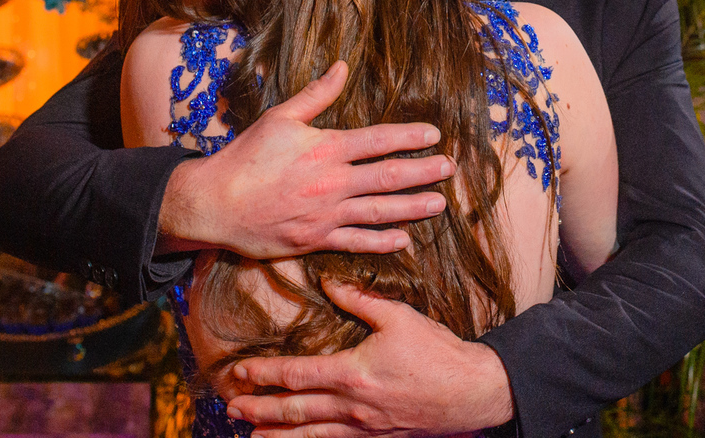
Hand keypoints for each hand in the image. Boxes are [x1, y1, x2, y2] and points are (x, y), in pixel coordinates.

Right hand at [157, 61, 453, 257]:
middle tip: (450, 168)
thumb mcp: (280, 118)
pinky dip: (382, 242)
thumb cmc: (245, 157)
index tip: (434, 134)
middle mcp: (332, 182)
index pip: (378, 140)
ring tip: (440, 203)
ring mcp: (326, 214)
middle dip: (423, 171)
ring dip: (413, 207)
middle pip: (388, 176)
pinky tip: (404, 240)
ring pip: (380, 211)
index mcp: (326, 148)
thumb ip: (317, 95)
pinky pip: (356, 242)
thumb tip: (342, 66)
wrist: (212, 203)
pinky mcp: (315, 240)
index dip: (409, 136)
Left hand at [226, 281, 513, 436]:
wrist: (472, 390)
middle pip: (295, 410)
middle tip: (232, 407)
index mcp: (354, 374)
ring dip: (277, 434)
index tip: (240, 371)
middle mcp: (352, 407)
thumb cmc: (438, 352)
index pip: (298, 375)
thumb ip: (361, 300)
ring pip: (310, 435)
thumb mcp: (399, 317)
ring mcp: (364, 428)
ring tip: (250, 433)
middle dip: (260, 409)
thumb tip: (330, 283)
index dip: (266, 373)